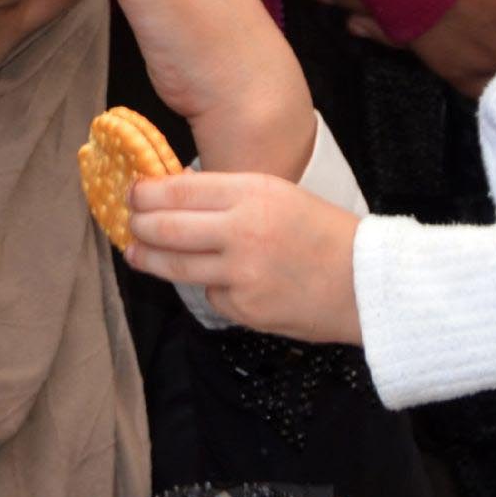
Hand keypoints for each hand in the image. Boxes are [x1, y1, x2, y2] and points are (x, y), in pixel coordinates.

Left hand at [127, 171, 361, 342]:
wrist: (367, 283)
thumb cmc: (324, 234)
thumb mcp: (280, 195)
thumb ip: (230, 195)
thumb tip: (175, 197)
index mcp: (253, 192)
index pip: (179, 189)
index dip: (146, 192)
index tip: (133, 193)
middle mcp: (242, 230)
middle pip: (165, 227)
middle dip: (137, 225)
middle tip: (129, 223)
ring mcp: (240, 272)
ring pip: (174, 265)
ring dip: (147, 258)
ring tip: (136, 253)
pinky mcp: (243, 307)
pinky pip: (209, 294)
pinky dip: (209, 287)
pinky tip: (223, 281)